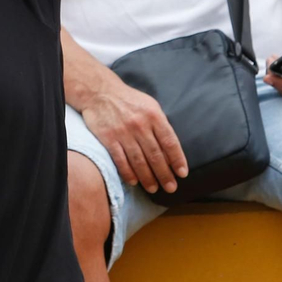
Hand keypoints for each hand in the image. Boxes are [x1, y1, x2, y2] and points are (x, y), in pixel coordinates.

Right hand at [80, 74, 188, 194]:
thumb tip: (170, 149)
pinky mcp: (108, 138)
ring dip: (148, 178)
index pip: (169, 142)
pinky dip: (128, 173)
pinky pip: (120, 160)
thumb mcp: (149, 105)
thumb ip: (160, 125)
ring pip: (139, 161)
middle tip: (171, 187)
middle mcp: (140, 125)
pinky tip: (134, 181)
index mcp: (154, 115)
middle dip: (165, 174)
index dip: (177, 160)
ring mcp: (123, 132)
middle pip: (156, 155)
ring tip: (154, 188)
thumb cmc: (128, 100)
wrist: (100, 92)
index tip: (182, 174)